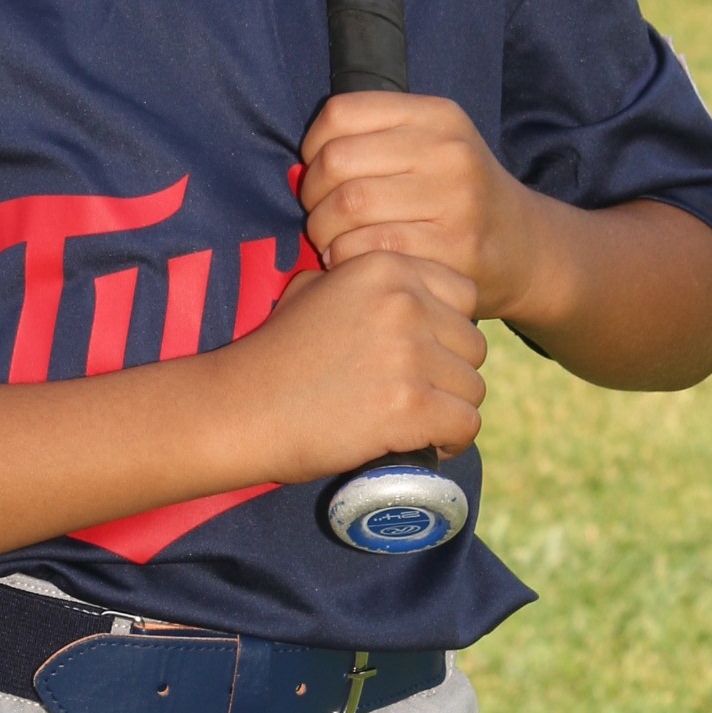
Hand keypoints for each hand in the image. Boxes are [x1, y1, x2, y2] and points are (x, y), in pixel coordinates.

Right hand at [228, 251, 485, 480]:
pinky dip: (450, 442)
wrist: (238, 409)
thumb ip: (359, 283)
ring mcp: (409, 354)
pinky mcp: (409, 405)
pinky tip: (425, 446)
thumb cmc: (273, 355)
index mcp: (385, 266)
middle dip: (450, 374)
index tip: (423, 356)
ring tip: (417, 424)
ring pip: (473, 388)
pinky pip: (465, 425)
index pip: (464, 296)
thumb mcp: (311, 289)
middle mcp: (404, 302)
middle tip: (416, 397)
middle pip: (472, 345)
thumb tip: (394, 295)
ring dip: (450, 410)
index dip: (447, 330)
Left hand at [298, 93, 542, 318]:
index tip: (322, 173)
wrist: (523, 245)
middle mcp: (449, 150)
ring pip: (348, 207)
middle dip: (312, 195)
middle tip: (320, 215)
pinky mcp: (452, 250)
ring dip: (323, 231)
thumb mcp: (431, 145)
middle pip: (337, 162)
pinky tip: (351, 261)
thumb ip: (372, 142)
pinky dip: (344, 257)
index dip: (313, 146)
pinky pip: (367, 248)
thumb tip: (298, 169)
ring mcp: (455, 200)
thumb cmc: (455, 194)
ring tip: (332, 240)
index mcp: (438, 115)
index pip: (341, 112)